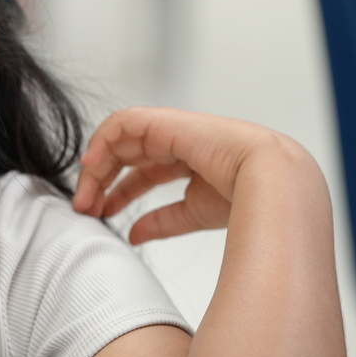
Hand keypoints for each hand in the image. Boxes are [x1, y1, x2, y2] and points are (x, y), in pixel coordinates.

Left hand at [72, 107, 312, 244]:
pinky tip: (92, 166)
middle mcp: (178, 142)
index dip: (117, 192)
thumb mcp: (193, 214)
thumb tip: (133, 234)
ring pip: (119, 139)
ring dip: (97, 166)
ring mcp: (171, 129)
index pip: (142, 172)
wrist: (271, 183)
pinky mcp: (164, 122)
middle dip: (100, 181)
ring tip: (84, 195)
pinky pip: (123, 123)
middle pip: (125, 156)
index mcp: (189, 161)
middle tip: (84, 208)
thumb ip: (162, 222)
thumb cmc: (247, 200)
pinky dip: (103, 140)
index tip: (100, 213)